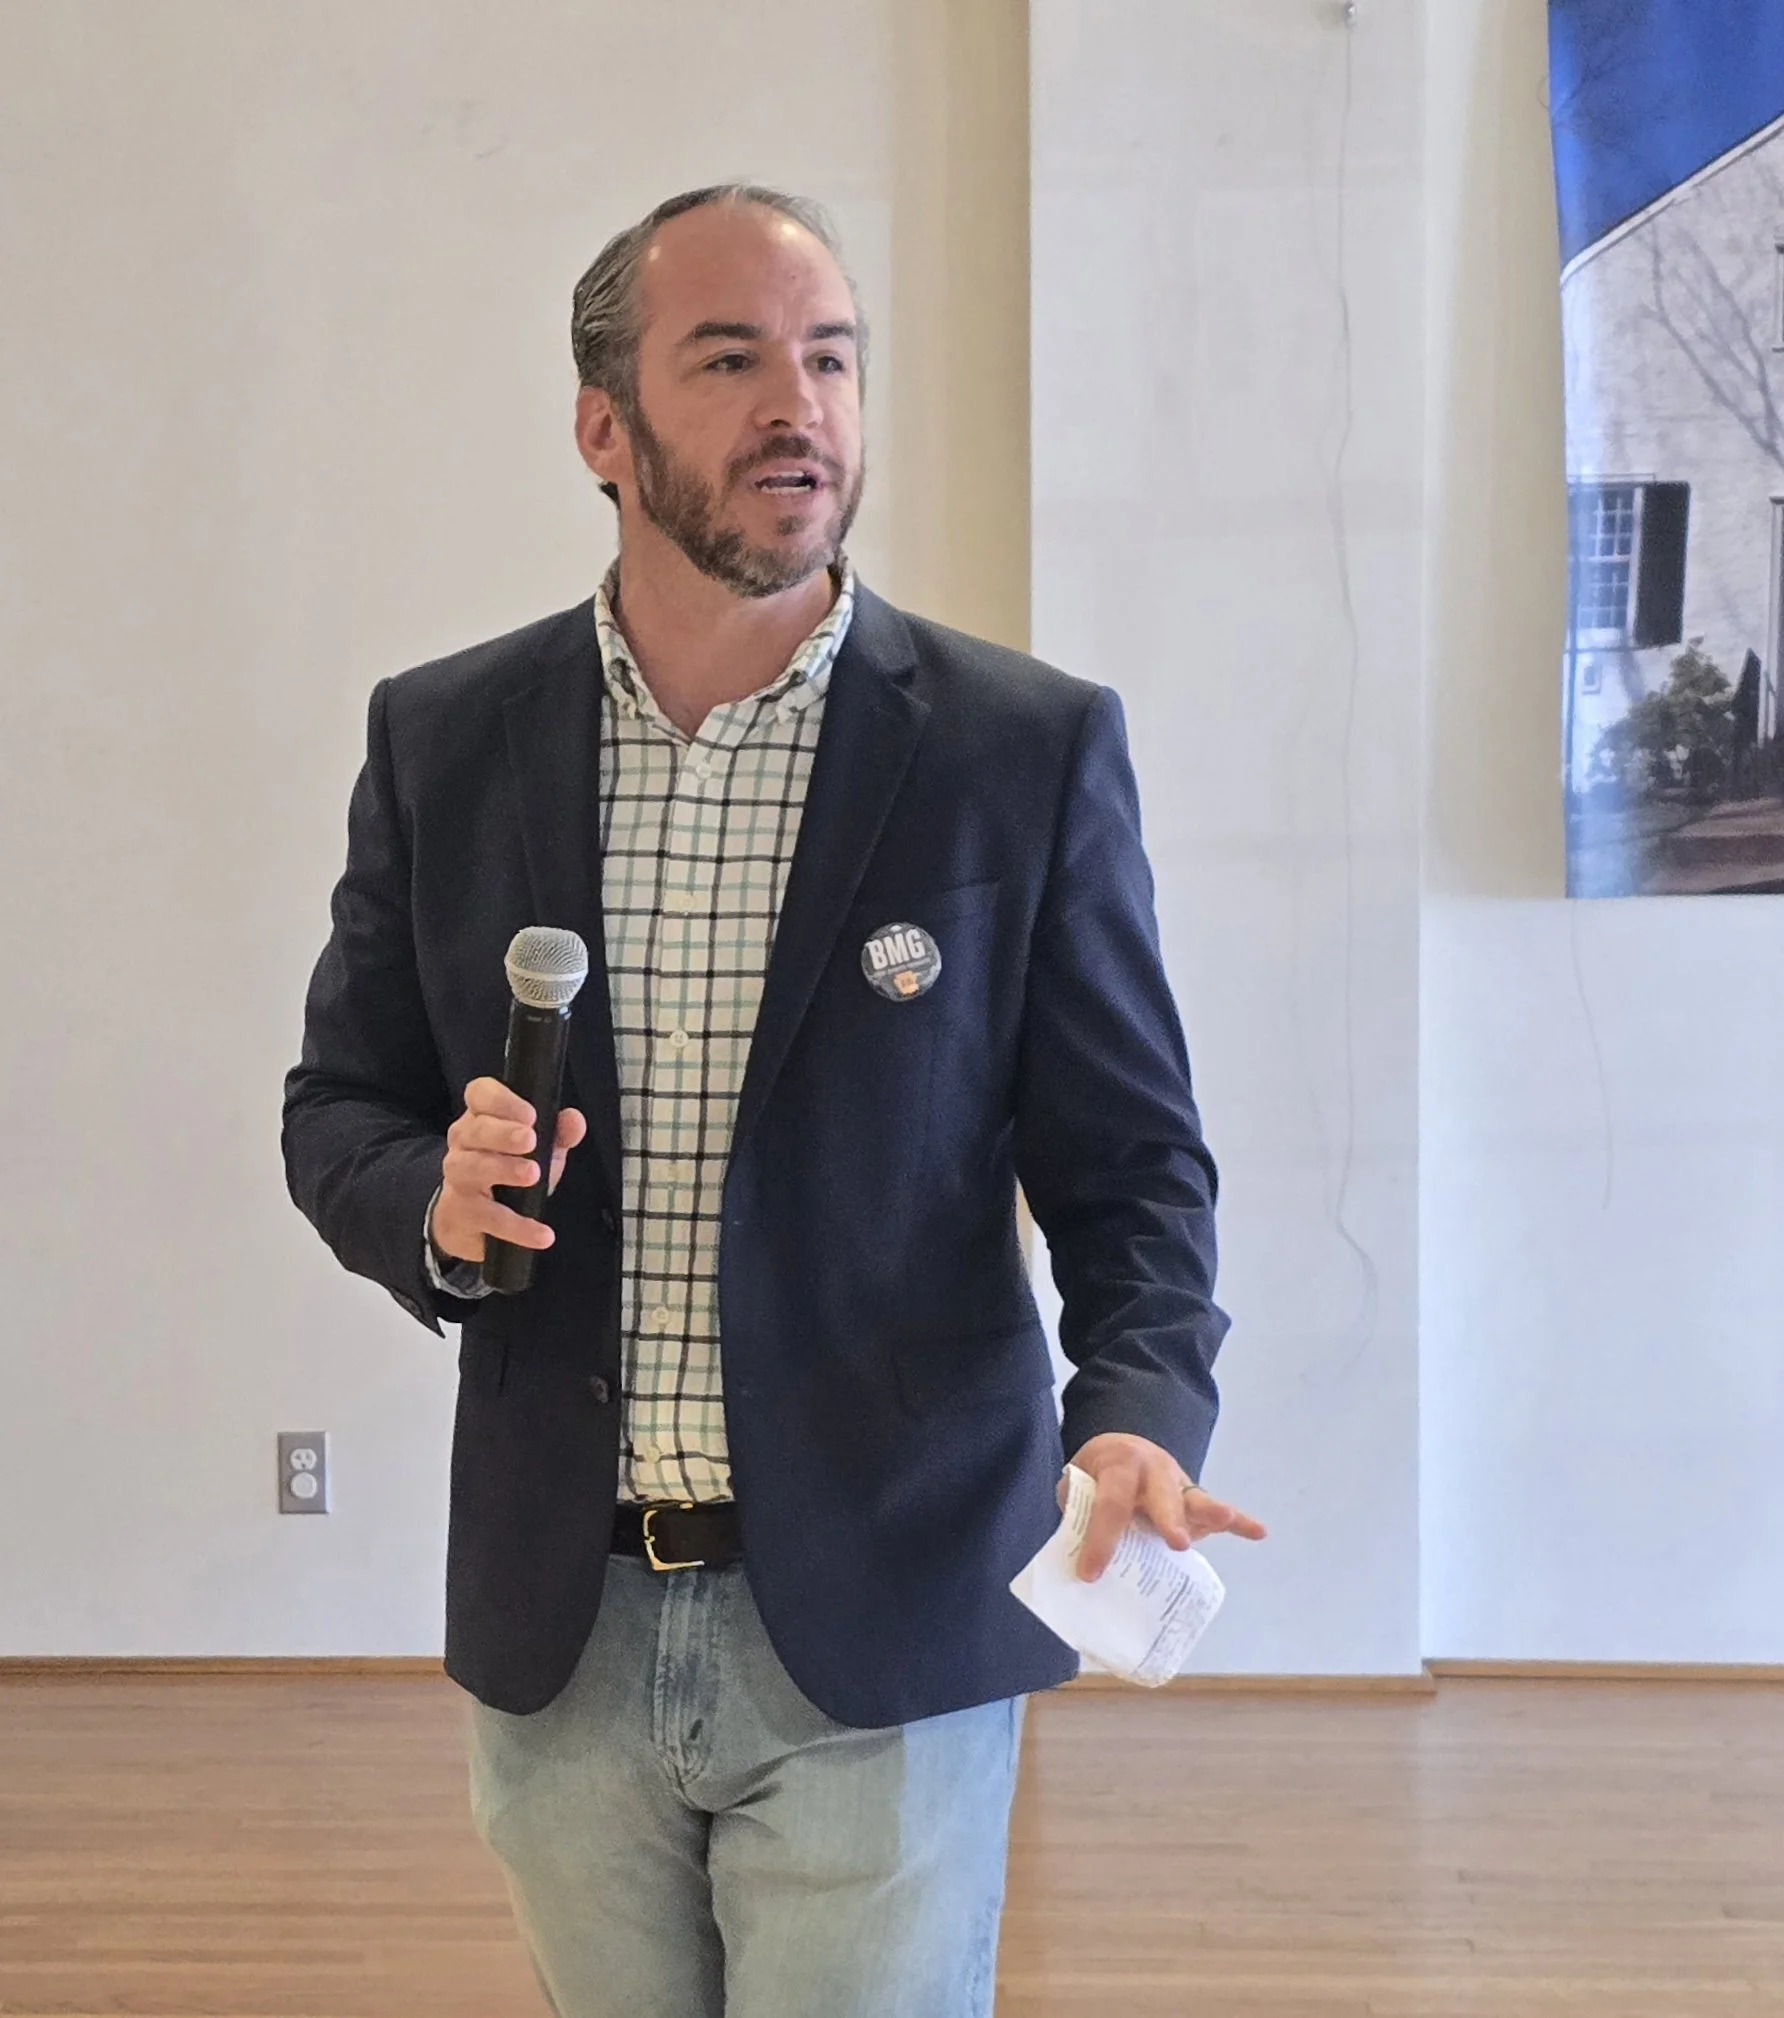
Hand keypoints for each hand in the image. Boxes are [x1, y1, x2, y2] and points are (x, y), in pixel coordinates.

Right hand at [430, 1077, 587, 1264]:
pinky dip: (517, 1227)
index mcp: (481, 1117)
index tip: (529, 1113)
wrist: (472, 1221)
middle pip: (475, 1130)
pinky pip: (487, 1217)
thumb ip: (559, 1133)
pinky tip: (541, 1233)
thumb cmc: (508, 1172)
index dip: (501, 1100)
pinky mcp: (461, 1213)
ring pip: (472, 1168)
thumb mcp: (541, 1150)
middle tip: (529, 1140)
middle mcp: (463, 1143)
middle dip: (503, 1133)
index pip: (480, 1095)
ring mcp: (458, 1177)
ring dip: (503, 1170)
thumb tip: (574, 1120)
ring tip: (532, 1175)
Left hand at [1067, 1432, 1266, 1582]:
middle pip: (1160, 1495)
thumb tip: (1076, 1553)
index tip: (1090, 1574)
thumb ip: (1077, 1511)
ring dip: (1210, 1511)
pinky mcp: (1193, 1498)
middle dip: (1168, 1519)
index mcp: (1119, 1465)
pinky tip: (1259, 1532)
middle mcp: (1152, 1470)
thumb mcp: (1078, 1483)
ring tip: (1226, 1518)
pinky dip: (1239, 1522)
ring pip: (1194, 1497)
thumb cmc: (1097, 1475)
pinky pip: (1216, 1511)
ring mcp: (1177, 1483)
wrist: (1121, 1448)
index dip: (1100, 1539)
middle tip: (1177, 1543)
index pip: (1110, 1504)